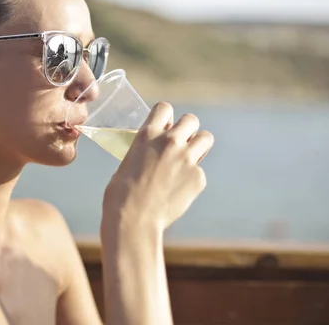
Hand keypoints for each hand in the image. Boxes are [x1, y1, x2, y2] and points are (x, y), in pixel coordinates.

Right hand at [102, 102, 213, 231]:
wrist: (134, 220)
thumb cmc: (122, 195)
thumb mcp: (128, 162)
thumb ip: (145, 151)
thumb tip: (153, 153)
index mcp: (148, 135)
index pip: (164, 108)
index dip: (166, 117)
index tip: (165, 127)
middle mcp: (170, 141)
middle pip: (191, 119)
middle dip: (188, 129)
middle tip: (182, 143)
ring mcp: (187, 159)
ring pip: (206, 138)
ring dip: (199, 146)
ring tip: (189, 160)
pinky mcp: (198, 178)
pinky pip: (200, 172)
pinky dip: (192, 179)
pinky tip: (178, 191)